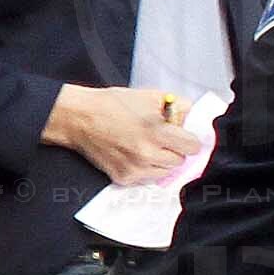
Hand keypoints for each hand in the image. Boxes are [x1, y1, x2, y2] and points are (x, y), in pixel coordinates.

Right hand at [45, 83, 206, 185]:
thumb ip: (177, 107)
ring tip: (146, 145)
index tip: (184, 137)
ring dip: (162, 161)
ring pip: (166, 172)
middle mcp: (147, 154)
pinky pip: (148, 178)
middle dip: (175, 149)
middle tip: (161, 139)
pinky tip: (134, 153)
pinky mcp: (124, 178)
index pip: (193, 147)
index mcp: (157, 132)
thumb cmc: (112, 105)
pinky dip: (146, 168)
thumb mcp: (150, 96)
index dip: (189, 139)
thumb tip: (192, 117)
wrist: (80, 118)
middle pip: (180, 161)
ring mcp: (136, 169)